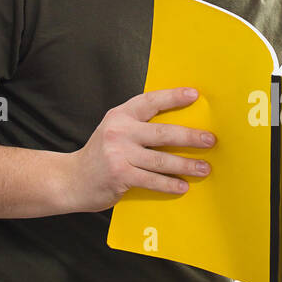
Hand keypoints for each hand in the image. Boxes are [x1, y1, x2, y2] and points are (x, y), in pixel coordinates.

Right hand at [58, 87, 214, 211]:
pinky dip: (169, 184)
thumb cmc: (101, 155)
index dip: (173, 97)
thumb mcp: (115, 131)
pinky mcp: (120, 175)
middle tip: (210, 140)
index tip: (194, 95)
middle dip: (190, 136)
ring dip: (186, 165)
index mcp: (121, 115)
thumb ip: (139, 126)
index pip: (150, 101)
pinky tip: (183, 186)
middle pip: (163, 132)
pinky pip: (151, 180)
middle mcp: (119, 131)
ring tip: (204, 168)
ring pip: (161, 159)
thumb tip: (180, 127)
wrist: (71, 179)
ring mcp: (118, 154)